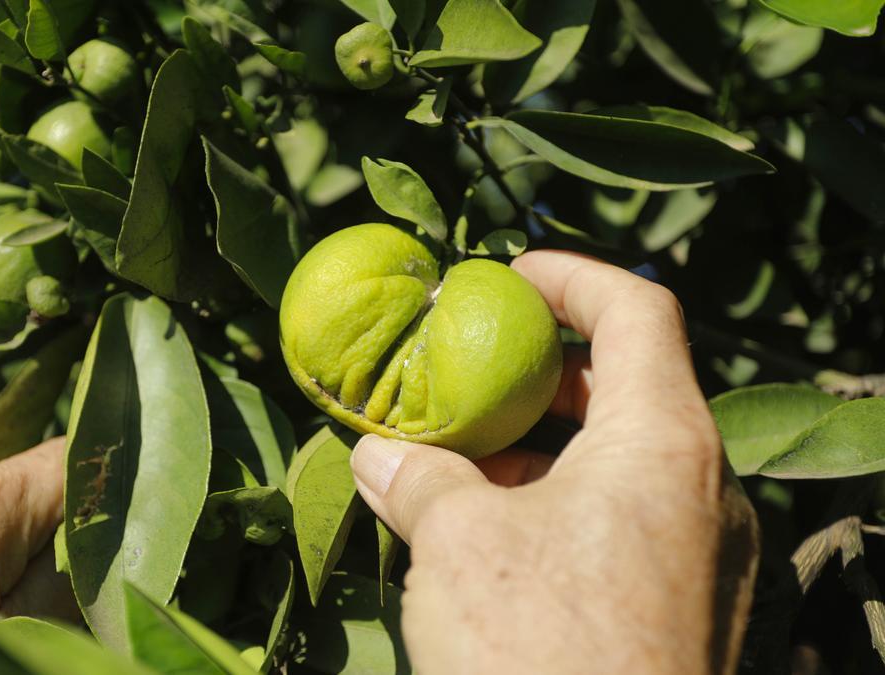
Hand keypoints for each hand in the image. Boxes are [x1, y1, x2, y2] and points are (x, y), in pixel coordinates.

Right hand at [350, 251, 757, 674]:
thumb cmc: (542, 650)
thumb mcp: (458, 544)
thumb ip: (419, 479)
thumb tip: (377, 455)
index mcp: (663, 443)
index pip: (639, 311)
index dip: (572, 276)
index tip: (507, 274)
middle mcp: (701, 491)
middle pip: (630, 387)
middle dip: (542, 372)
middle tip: (468, 369)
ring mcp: (699, 557)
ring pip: (620, 465)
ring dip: (539, 451)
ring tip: (457, 459)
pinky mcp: (681, 612)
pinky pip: (622, 527)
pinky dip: (556, 509)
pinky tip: (485, 535)